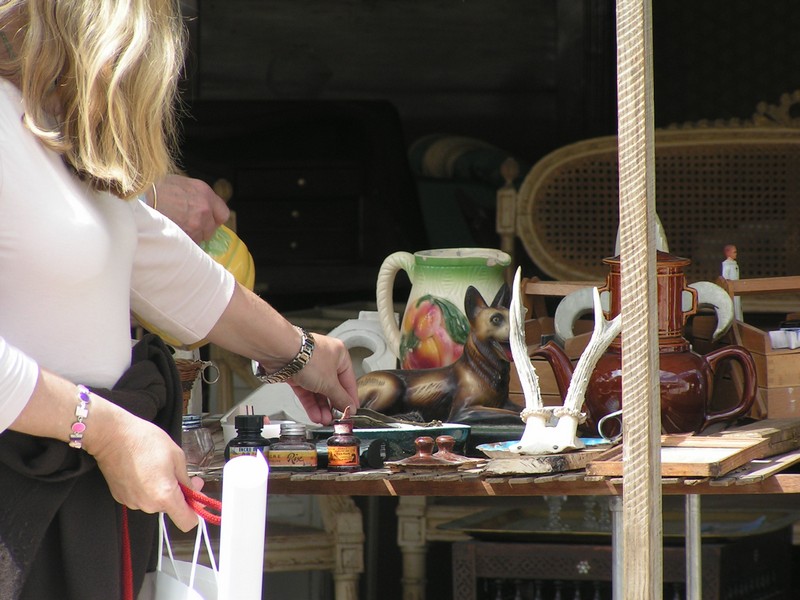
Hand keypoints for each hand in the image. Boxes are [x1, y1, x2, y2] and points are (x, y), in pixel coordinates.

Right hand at [90, 410, 201, 531]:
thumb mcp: (177, 456)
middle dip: (178, 493)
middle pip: (170, 508)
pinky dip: (146, 488)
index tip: (195, 499)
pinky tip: (144, 470)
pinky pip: (141, 498)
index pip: (186, 522)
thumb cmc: (145, 441)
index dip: (195, 512)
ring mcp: (132, 503)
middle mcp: (147, 505)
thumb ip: (187, 480)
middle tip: (178, 473)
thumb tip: (194, 492)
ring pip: (155, 502)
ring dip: (161, 489)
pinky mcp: (121, 498)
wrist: (113, 437)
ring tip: (156, 467)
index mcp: (164, 496)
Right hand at [152, 174, 229, 242]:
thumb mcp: (180, 183)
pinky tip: (172, 234)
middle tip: (187, 225)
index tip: (208, 221)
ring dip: (191, 236)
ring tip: (176, 228)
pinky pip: (189, 244)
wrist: (138, 198)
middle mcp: (204, 208)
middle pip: (211, 229)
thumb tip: (202, 204)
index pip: (223, 214)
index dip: (215, 219)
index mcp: (204, 192)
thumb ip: (196, 194)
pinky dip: (183, 242)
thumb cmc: (155, 188)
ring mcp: (196, 224)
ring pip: (200, 238)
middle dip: (202, 229)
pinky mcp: (186, 235)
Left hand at [287, 333, 358, 424]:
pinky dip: (311, 404)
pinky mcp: (297, 375)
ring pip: (319, 392)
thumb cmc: (307, 358)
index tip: (351, 411)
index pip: (349, 381)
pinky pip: (307, 392)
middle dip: (333, 405)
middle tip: (336, 418)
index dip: (350, 398)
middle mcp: (326, 360)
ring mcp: (310, 368)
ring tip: (324, 420)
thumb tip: (350, 407)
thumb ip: (341, 398)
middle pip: (332, 388)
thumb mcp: (330, 383)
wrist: (281, 354)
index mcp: (340, 356)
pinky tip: (315, 415)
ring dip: (322, 408)